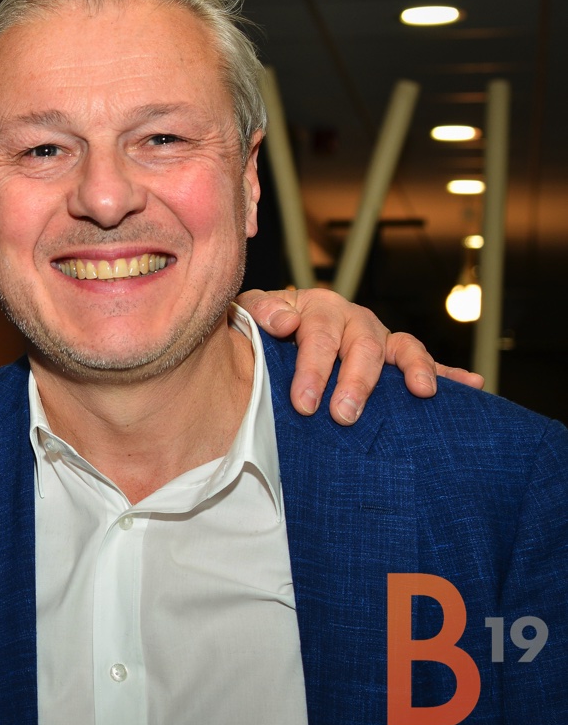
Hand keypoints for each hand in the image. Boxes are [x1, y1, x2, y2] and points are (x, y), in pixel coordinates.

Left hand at [237, 288, 484, 425]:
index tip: (305, 403)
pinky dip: (450, 372)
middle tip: (344, 416)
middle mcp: (353, 319)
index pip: (318, 336)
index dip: (313, 369)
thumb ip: (260, 313)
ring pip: (401, 349)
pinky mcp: (395, 356)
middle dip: (356, 383)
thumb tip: (283, 322)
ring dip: (413, 370)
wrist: (274, 327)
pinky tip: (473, 383)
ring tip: (421, 392)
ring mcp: (378, 337)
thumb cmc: (263, 326)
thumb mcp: (251, 313)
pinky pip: (426, 361)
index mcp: (318, 308)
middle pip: (362, 347)